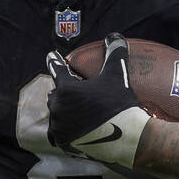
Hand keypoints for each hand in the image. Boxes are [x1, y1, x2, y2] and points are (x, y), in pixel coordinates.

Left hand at [46, 33, 152, 168]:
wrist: (126, 139)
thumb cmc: (120, 105)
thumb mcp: (118, 76)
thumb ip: (115, 54)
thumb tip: (115, 36)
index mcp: (66, 90)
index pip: (57, 70)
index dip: (54, 61)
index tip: (51, 55)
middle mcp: (57, 107)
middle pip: (57, 94)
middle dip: (63, 90)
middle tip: (75, 89)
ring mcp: (59, 126)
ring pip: (57, 113)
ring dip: (63, 109)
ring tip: (75, 109)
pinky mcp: (64, 142)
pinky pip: (59, 132)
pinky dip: (65, 128)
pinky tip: (71, 128)